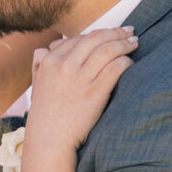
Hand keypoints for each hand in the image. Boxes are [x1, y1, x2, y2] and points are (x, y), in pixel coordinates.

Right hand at [26, 28, 136, 157]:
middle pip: (95, 38)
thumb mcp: (37, 84)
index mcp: (50, 62)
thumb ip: (41, 63)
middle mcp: (64, 66)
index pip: (78, 38)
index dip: (97, 33)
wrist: (50, 141)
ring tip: (134, 43)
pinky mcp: (94, 92)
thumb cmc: (45, 116)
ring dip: (124, 43)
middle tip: (129, 31)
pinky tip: (130, 62)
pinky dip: (125, 61)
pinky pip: (115, 68)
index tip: (110, 33)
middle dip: (116, 32)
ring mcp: (80, 79)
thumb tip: (49, 47)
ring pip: (108, 49)